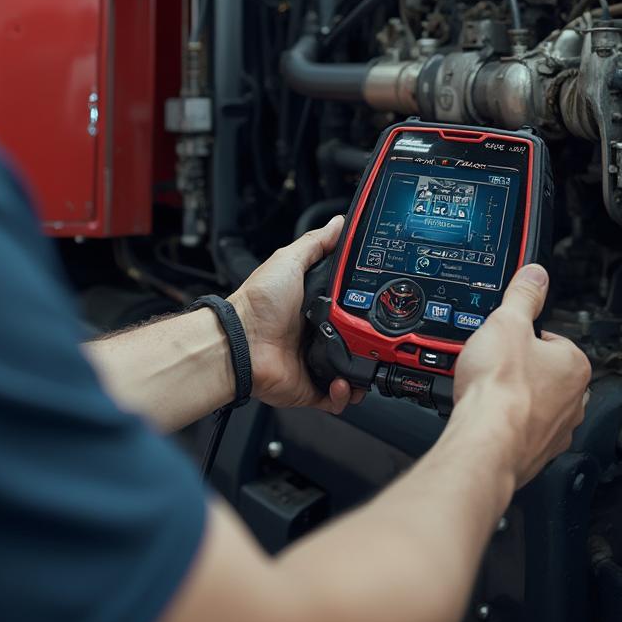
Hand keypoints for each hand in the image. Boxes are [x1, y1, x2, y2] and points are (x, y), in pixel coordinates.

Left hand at [231, 217, 365, 414]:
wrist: (240, 342)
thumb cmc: (258, 303)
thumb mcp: (289, 260)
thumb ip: (316, 243)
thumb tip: (339, 223)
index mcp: (313, 307)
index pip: (348, 307)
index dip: (365, 307)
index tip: (381, 303)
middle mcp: (315, 335)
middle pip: (355, 340)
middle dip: (371, 342)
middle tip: (380, 338)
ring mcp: (313, 363)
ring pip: (351, 371)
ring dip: (363, 372)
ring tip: (368, 364)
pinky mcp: (310, 387)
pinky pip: (337, 398)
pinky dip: (346, 394)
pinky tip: (345, 382)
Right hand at [452, 264, 590, 489]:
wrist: (486, 442)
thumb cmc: (500, 389)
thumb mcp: (507, 323)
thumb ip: (523, 295)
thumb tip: (535, 275)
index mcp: (574, 364)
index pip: (551, 339)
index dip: (522, 336)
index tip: (504, 337)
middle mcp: (574, 400)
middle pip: (543, 372)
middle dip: (519, 368)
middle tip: (492, 364)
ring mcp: (556, 430)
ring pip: (534, 403)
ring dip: (513, 397)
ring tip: (486, 391)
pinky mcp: (536, 453)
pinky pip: (520, 430)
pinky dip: (505, 423)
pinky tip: (487, 416)